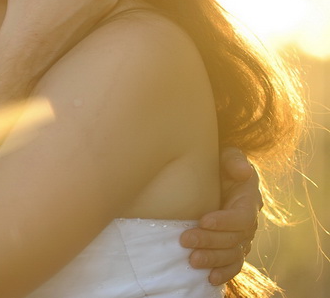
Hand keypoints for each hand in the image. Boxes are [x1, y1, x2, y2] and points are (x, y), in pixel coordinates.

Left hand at [180, 148, 261, 285]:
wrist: (212, 174)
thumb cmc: (217, 163)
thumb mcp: (227, 154)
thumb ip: (233, 160)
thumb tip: (243, 171)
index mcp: (248, 200)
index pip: (242, 216)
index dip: (225, 221)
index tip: (203, 220)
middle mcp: (247, 222)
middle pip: (234, 238)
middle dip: (210, 241)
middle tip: (184, 240)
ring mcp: (240, 237)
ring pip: (232, 254)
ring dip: (213, 259)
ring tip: (192, 260)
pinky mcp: (231, 247)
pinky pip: (233, 264)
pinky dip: (223, 273)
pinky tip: (209, 279)